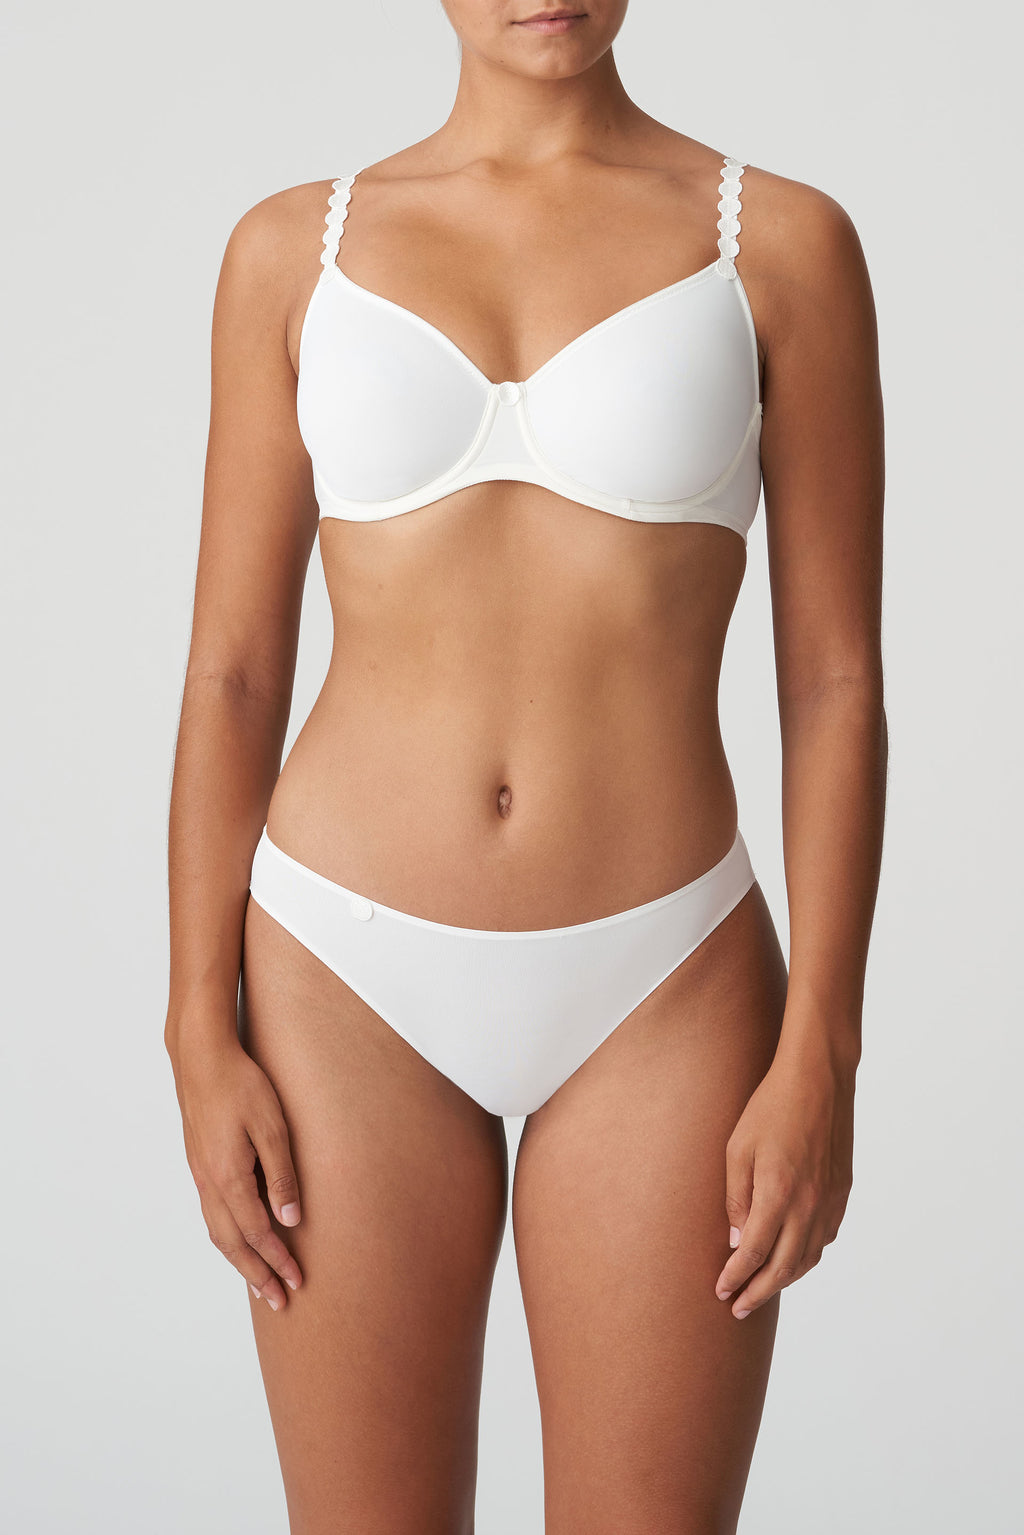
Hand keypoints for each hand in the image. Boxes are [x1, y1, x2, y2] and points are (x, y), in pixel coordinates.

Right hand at [167, 1031, 303, 1311]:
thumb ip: (282, 1175)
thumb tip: (291, 1220)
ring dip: (239, 1260)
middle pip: (233, 1244)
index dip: (279, 1261)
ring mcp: (201, 1175)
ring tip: (258, 1281)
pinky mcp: (199, 1164)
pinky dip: (227, 1237)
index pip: (259, 1233)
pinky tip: (239, 1238)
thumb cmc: (241, 1085)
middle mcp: (210, 1183)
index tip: (297, 1282)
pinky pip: (212, 1214)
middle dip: (257, 1275)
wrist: (201, 1058)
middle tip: (278, 1301)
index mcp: (229, 1178)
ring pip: (218, 1232)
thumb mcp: (273, 1127)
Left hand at [714, 1035, 854, 1318]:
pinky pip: (825, 1239)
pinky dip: (807, 1257)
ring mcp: (830, 1201)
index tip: (721, 1291)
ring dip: (784, 1280)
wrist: (819, 1080)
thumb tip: (736, 1240)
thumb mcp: (737, 1149)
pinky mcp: (842, 1192)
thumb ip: (736, 1199)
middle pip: (783, 1267)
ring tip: (762, 1290)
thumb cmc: (771, 1108)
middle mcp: (809, 1206)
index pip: (753, 1254)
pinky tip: (793, 1259)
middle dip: (758, 1292)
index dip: (735, 1277)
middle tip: (737, 1307)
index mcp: (779, 1194)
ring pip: (808, 1258)